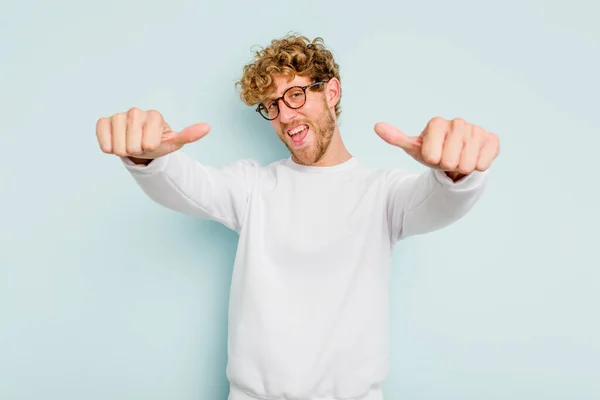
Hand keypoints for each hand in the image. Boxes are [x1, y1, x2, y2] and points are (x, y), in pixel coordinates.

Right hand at [96, 107, 209, 160]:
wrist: (140, 144)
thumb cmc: (158, 143)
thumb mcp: (174, 143)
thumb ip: (188, 135)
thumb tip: (207, 127)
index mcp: (154, 116)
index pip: (149, 143)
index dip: (150, 149)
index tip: (152, 145)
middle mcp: (136, 112)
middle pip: (132, 144)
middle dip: (137, 151)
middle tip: (140, 146)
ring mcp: (119, 115)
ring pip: (117, 143)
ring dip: (123, 150)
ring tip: (129, 145)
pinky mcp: (104, 121)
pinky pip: (102, 134)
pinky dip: (107, 144)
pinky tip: (114, 145)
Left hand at [374, 117, 498, 177]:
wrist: (457, 156)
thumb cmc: (433, 152)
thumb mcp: (414, 148)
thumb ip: (396, 138)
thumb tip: (377, 126)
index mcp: (437, 123)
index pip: (432, 156)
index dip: (432, 160)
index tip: (433, 154)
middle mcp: (457, 122)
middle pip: (449, 161)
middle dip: (447, 165)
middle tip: (447, 158)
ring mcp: (476, 130)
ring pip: (467, 164)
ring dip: (462, 167)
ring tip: (459, 158)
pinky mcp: (492, 139)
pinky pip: (484, 163)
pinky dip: (478, 166)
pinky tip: (474, 158)